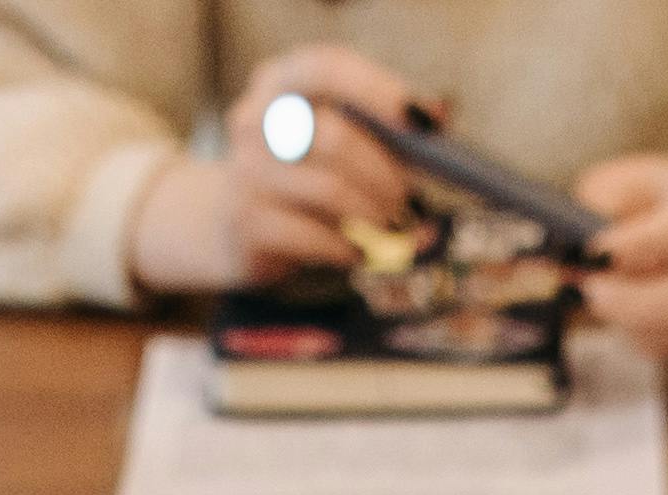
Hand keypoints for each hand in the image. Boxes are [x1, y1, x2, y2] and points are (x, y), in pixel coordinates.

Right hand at [127, 43, 429, 291]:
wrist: (232, 224)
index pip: (327, 68)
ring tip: (390, 225)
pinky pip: (315, 236)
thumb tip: (436, 120)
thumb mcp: (334, 136)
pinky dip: (347, 248)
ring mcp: (245, 171)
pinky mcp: (246, 222)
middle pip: (335, 136)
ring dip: (373, 213)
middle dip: (384, 172)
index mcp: (278, 81)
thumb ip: (383, 126)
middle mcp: (254, 119)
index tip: (421, 122)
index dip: (376, 90)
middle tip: (407, 198)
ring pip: (330, 190)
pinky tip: (357, 252)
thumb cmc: (302, 173)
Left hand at [575, 148, 667, 354]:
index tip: (589, 251)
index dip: (624, 248)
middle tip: (591, 290)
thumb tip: (564, 236)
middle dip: (630, 303)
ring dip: (631, 321)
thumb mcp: (646, 173)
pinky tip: (625, 314)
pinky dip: (640, 335)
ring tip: (602, 297)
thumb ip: (604, 198)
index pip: (667, 235)